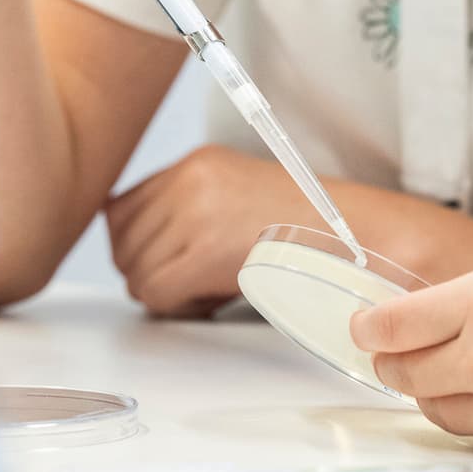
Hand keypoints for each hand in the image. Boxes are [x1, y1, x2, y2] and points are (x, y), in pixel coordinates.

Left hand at [106, 144, 307, 316]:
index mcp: (197, 164)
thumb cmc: (308, 227)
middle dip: (149, 271)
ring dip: (166, 291)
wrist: (353, 234)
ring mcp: (196, 212)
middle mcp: (189, 180)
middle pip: (122, 243)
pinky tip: (213, 299)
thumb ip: (188, 209)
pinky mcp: (206, 249)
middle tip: (190, 282)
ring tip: (207, 289)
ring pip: (136, 273)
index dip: (138, 245)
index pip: (118, 209)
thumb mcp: (239, 196)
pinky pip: (156, 293)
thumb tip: (140, 248)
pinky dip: (179, 307)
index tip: (167, 260)